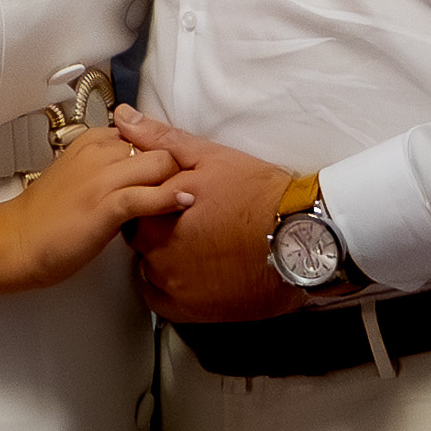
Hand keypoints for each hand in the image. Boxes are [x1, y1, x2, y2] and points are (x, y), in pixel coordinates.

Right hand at [0, 128, 191, 292]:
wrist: (15, 241)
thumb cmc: (46, 217)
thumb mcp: (80, 175)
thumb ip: (111, 165)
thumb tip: (143, 168)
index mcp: (93, 140)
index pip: (147, 134)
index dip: (165, 154)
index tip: (173, 174)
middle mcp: (99, 151)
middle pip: (161, 146)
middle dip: (178, 167)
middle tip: (185, 189)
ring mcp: (102, 177)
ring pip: (161, 164)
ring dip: (178, 182)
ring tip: (187, 200)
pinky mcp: (105, 205)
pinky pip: (150, 194)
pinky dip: (170, 199)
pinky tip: (182, 205)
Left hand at [111, 106, 305, 320]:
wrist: (306, 239)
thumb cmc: (261, 196)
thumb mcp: (211, 158)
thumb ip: (161, 140)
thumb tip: (124, 118)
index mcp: (157, 215)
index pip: (130, 206)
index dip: (151, 201)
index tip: (173, 199)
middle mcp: (158, 256)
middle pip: (140, 240)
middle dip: (158, 228)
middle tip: (192, 220)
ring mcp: (174, 287)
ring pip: (150, 270)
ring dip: (165, 258)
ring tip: (200, 245)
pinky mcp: (192, 312)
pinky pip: (162, 301)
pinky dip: (171, 287)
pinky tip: (194, 271)